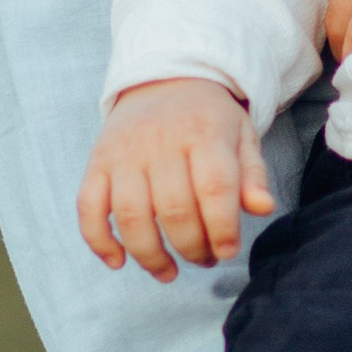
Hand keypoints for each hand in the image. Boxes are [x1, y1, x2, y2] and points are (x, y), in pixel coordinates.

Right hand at [78, 78, 276, 283]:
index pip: (215, 188)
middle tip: (204, 260)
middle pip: (173, 209)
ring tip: (168, 272)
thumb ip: (253, 174)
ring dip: (149, 255)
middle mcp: (160, 140)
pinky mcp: (97, 162)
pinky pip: (89, 207)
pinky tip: (118, 262)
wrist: (164, 79)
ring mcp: (124, 152)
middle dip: (192, 247)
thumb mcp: (241, 135)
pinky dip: (99, 241)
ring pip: (130, 215)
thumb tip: (263, 208)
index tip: (228, 251)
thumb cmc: (208, 119)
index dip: (222, 229)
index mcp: (203, 132)